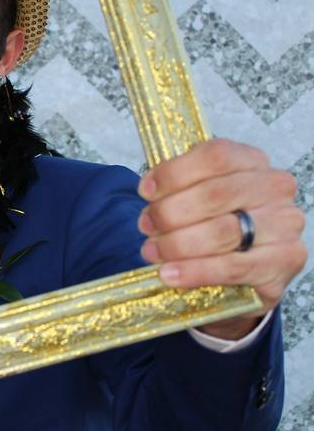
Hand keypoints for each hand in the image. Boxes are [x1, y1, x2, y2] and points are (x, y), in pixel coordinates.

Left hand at [137, 138, 306, 338]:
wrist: (249, 269)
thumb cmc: (218, 222)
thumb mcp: (200, 194)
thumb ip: (178, 186)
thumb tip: (149, 188)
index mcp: (253, 161)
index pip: (215, 156)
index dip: (173, 173)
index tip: (146, 191)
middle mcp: (275, 188)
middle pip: (214, 194)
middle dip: (169, 212)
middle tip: (146, 226)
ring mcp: (285, 225)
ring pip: (221, 232)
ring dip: (176, 243)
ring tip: (151, 251)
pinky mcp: (285, 262)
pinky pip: (231, 267)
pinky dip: (194, 271)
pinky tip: (170, 274)